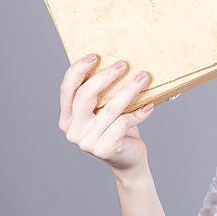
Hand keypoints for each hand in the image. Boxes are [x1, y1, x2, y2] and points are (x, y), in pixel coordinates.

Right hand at [58, 54, 154, 173]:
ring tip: (144, 78)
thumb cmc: (119, 129)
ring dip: (130, 90)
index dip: (78, 70)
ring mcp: (86, 141)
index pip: (67, 89)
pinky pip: (123, 122)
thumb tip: (116, 63)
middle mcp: (72, 130)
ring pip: (110, 108)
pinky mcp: (103, 148)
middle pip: (85, 95)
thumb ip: (101, 95)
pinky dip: (139, 113)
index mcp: (67, 118)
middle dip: (106, 76)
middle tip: (124, 65)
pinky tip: (149, 106)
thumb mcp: (106, 110)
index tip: (95, 56)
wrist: (130, 160)